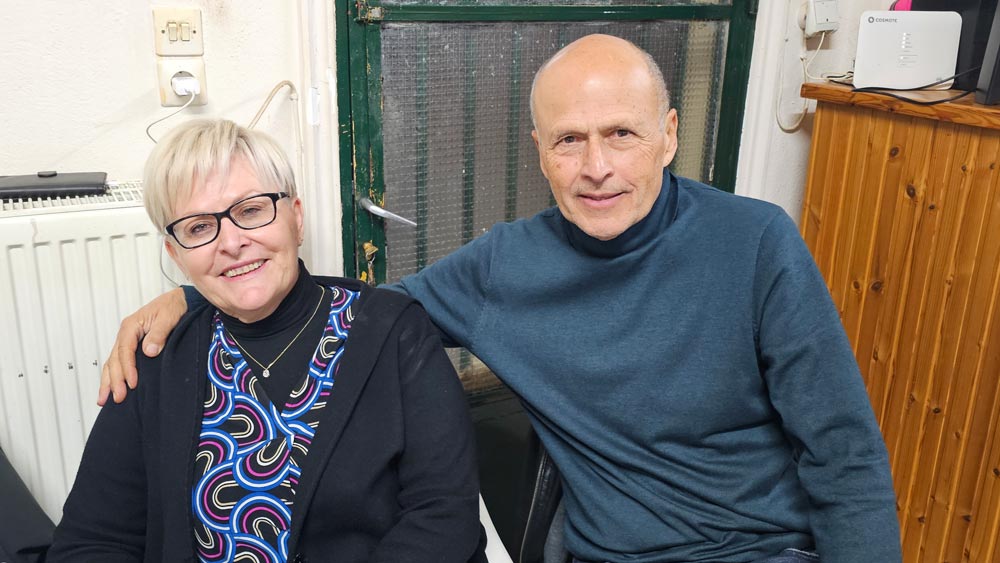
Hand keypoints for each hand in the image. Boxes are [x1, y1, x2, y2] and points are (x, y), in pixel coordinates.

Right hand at [98, 288, 187, 404]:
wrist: (180, 300)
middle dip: (115, 380)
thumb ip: (159, 333)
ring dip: (108, 381)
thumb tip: (149, 351)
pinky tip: (110, 389)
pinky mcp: (132, 346)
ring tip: (103, 400)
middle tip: (118, 398)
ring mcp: (127, 340)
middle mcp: (125, 334)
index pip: (125, 350)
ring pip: (112, 363)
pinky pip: (118, 362)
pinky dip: (112, 376)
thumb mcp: (168, 317)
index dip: (127, 368)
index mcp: (131, 326)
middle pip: (115, 359)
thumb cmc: (174, 306)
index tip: (132, 383)